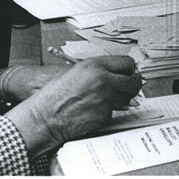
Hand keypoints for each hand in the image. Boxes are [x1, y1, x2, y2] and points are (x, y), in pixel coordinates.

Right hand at [5, 56, 142, 154]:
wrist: (45, 116)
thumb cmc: (55, 95)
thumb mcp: (75, 72)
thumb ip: (98, 71)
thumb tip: (118, 74)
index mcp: (94, 65)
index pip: (127, 62)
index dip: (130, 69)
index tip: (130, 73)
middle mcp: (103, 79)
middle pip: (132, 81)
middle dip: (132, 85)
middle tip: (129, 88)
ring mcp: (105, 98)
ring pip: (126, 98)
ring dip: (120, 100)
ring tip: (104, 100)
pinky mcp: (104, 114)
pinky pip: (113, 111)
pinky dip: (107, 111)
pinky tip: (93, 110)